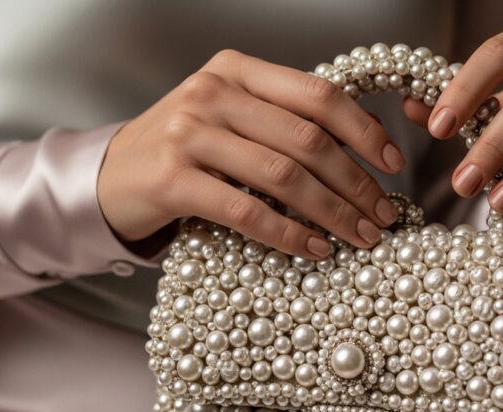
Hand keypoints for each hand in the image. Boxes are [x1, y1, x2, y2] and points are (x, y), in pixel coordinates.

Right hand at [97, 50, 405, 259]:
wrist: (108, 176)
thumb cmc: (184, 151)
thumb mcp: (231, 118)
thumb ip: (282, 122)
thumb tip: (362, 158)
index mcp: (237, 70)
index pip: (318, 96)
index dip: (364, 131)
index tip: (394, 165)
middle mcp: (212, 93)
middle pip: (307, 139)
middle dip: (356, 183)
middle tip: (384, 217)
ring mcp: (188, 134)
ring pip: (283, 175)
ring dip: (333, 212)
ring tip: (361, 237)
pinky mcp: (171, 179)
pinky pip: (247, 211)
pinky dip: (289, 234)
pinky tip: (316, 250)